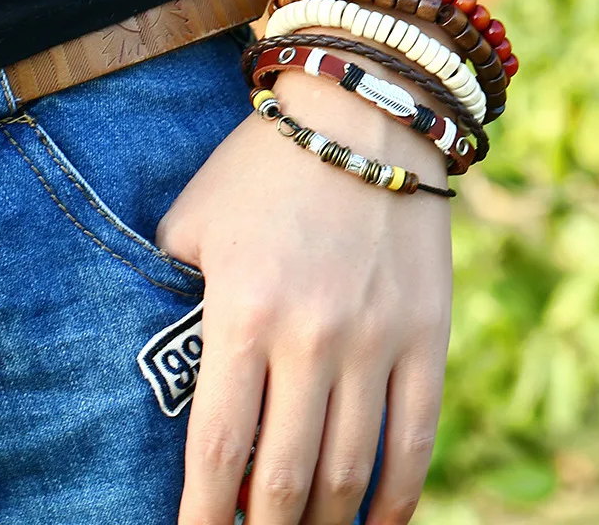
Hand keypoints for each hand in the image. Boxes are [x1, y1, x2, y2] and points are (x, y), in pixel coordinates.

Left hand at [156, 70, 452, 524]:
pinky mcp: (429, 333)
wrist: (364, 116)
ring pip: (351, 472)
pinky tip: (378, 522)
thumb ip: (171, 294)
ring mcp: (378, 339)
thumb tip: (169, 365)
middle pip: (284, 479)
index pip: (216, 452)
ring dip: (323, 523)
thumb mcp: (193, 219)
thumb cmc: (267, 166)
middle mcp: (312, 337)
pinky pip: (417, 437)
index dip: (202, 519)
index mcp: (242, 311)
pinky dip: (396, 496)